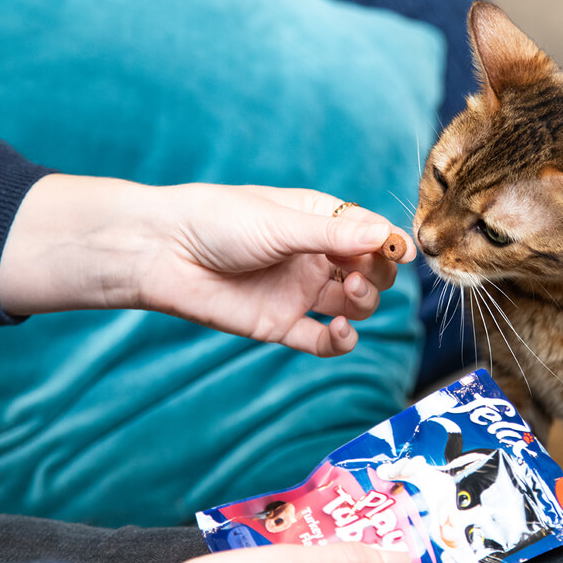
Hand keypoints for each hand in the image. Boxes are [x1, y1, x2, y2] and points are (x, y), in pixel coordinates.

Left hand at [0, 174, 415, 355]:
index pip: (369, 233)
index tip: (401, 252)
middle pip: (370, 272)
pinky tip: (340, 331)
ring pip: (355, 306)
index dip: (389, 243)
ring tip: (348, 293)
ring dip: (365, 303)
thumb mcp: (281, 222)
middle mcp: (314, 257)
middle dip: (378, 274)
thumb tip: (388, 237)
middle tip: (363, 273)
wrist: (161, 254)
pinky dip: (342, 341)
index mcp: (318, 221)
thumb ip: (334, 235)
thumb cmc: (217, 221)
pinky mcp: (281, 324)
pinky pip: (323, 340)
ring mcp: (300, 292)